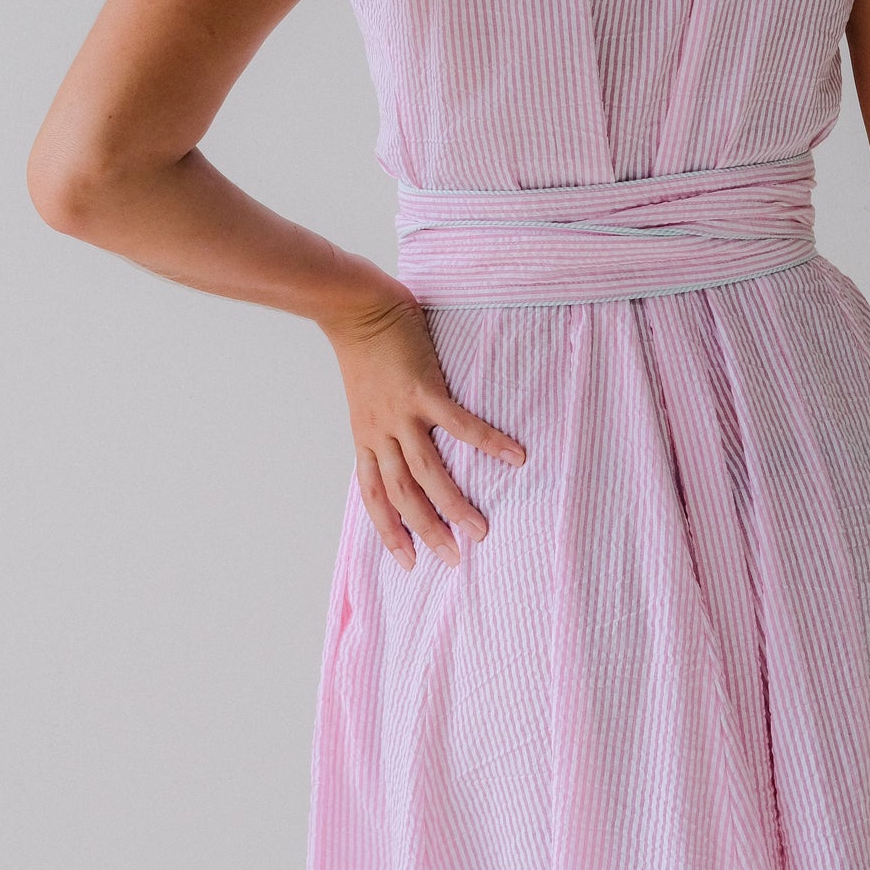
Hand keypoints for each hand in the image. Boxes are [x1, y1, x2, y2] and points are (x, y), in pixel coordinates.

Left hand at [320, 264, 525, 570]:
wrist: (355, 308)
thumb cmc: (364, 346)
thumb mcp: (366, 396)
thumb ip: (384, 421)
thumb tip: (405, 440)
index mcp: (367, 437)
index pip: (375, 496)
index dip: (390, 530)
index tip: (408, 561)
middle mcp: (381, 433)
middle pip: (403, 494)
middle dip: (428, 529)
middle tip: (454, 558)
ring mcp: (401, 414)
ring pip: (426, 472)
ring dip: (453, 504)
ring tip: (480, 529)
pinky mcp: (423, 390)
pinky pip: (460, 425)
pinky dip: (488, 442)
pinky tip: (514, 456)